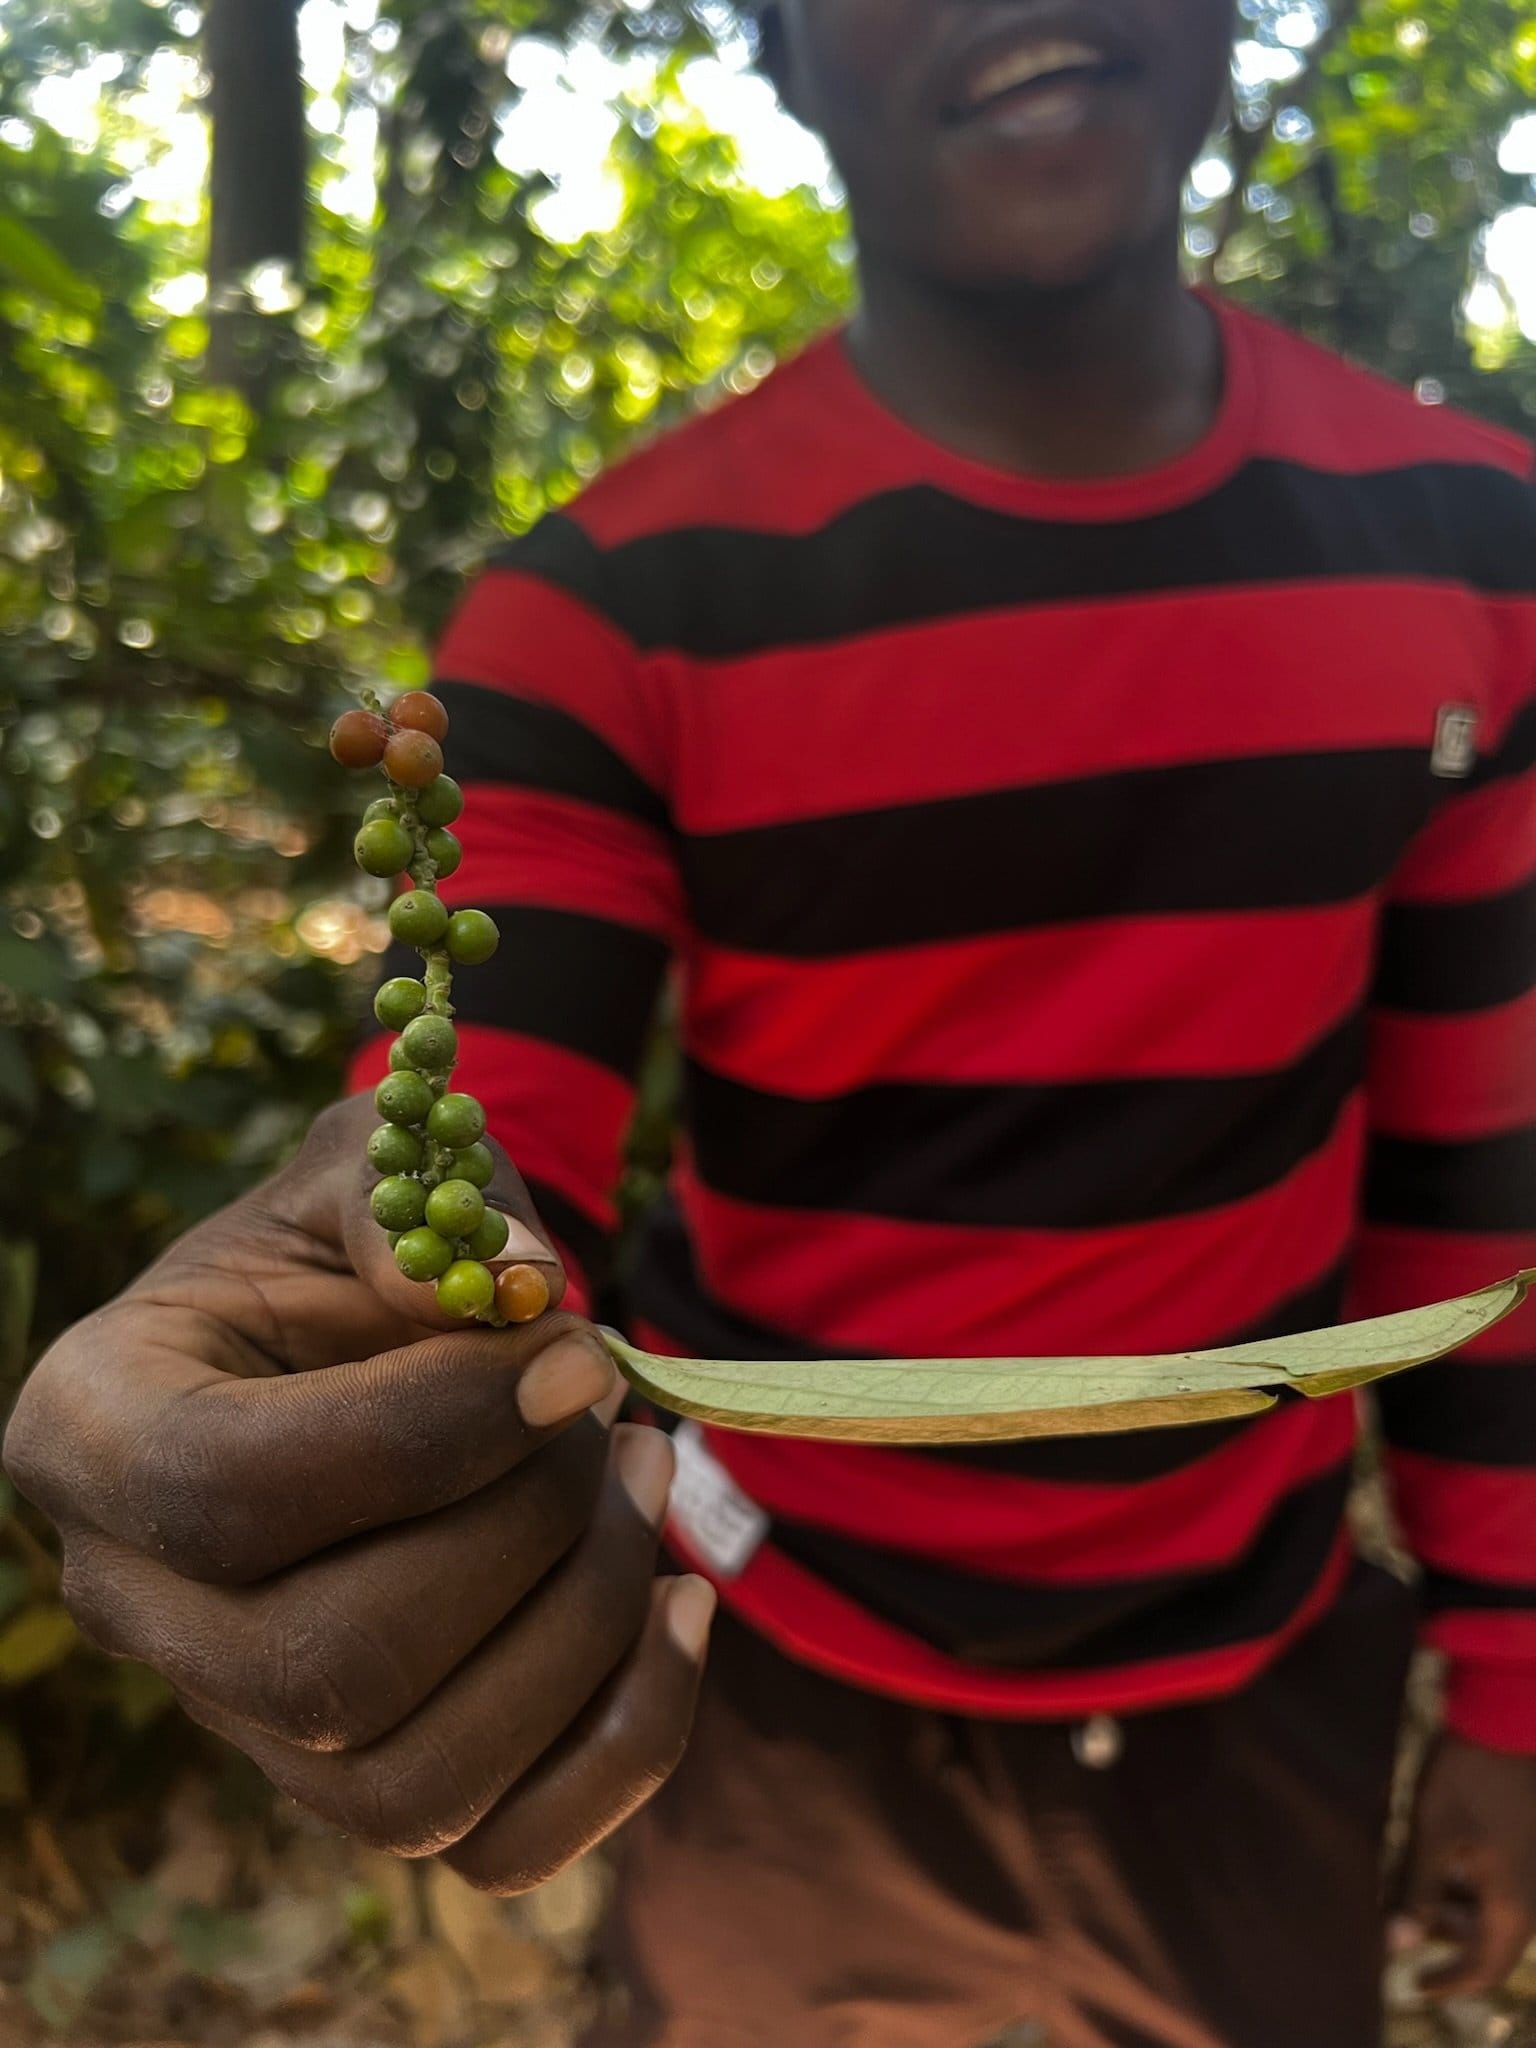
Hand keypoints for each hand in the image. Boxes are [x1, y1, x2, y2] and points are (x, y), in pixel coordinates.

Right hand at [3, 1095, 714, 1891]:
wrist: (365, 1328)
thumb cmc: (355, 1241)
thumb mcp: (367, 1168)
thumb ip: (418, 1206)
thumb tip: (523, 1288)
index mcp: (96, 1430)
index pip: (237, 1492)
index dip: (431, 1431)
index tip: (575, 1353)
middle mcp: (136, 1607)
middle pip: (330, 1666)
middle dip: (524, 1529)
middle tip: (606, 1401)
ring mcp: (243, 1726)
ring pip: (413, 1786)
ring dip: (584, 1625)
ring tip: (644, 1469)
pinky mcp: (364, 1783)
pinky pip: (503, 1848)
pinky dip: (629, 1739)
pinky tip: (684, 1601)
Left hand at [1392, 1732, 1535, 1996]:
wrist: (1502, 1721)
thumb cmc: (1467, 1776)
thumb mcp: (1435, 1833)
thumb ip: (1419, 1891)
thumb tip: (1397, 1944)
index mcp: (1513, 1903)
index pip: (1487, 1967)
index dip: (1451, 1982)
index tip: (1415, 1985)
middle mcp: (1527, 1894)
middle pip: (1485, 1939)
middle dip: (1442, 1933)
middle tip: (1399, 1913)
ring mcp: (1523, 1869)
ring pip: (1485, 1909)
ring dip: (1448, 1904)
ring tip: (1407, 1879)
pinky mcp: (1515, 1847)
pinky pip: (1489, 1882)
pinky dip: (1459, 1881)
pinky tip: (1430, 1859)